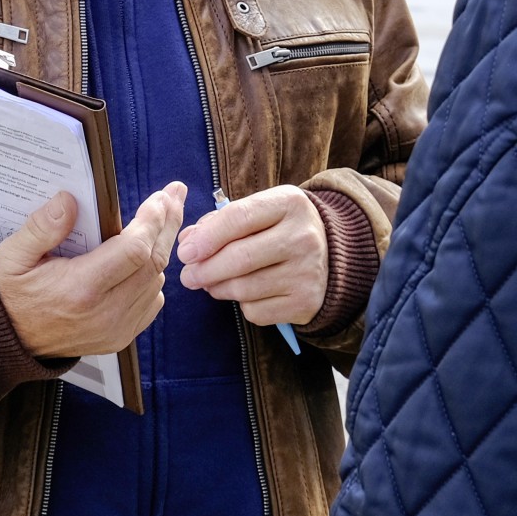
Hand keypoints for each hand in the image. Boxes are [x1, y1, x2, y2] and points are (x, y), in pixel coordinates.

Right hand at [0, 182, 185, 358]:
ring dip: (161, 249)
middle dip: (167, 226)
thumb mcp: (12, 256)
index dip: (152, 222)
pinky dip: (154, 277)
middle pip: (154, 264)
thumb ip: (40, 228)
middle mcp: (104, 313)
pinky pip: (151, 303)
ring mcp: (115, 329)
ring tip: (163, 219)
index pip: (134, 251)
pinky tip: (148, 256)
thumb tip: (68, 201)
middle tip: (174, 196)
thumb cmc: (11, 292)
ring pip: (157, 283)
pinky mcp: (119, 338)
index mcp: (79, 289)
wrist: (7, 339)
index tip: (159, 198)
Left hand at [176, 186, 326, 329]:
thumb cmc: (281, 229)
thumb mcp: (259, 212)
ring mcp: (307, 272)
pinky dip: (242, 305)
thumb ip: (220, 222)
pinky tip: (245, 294)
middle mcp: (303, 237)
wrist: (331, 255)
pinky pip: (256, 311)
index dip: (206, 237)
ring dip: (217, 289)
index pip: (238, 218)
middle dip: (204, 270)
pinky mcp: (305, 303)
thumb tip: (187, 242)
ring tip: (210, 284)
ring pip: (244, 288)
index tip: (185, 252)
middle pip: (239, 258)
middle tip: (187, 276)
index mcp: (289, 204)